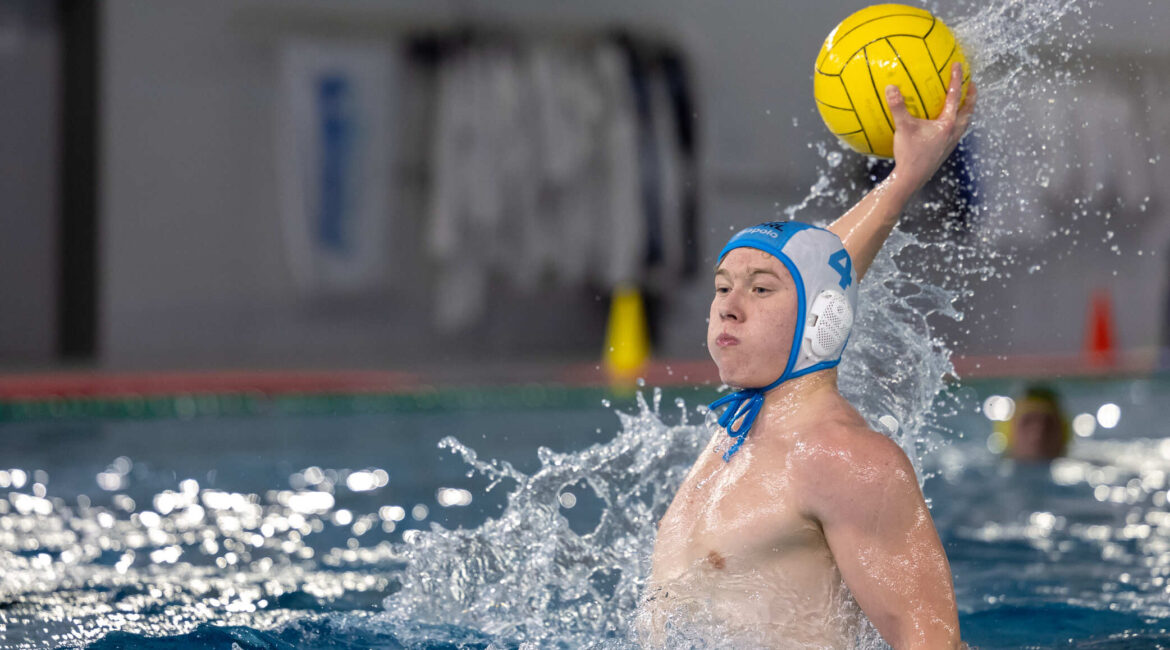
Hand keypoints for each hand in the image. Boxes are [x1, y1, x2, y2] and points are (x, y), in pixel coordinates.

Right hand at [886, 61, 976, 193]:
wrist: (911, 180)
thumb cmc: (909, 154)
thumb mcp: (903, 128)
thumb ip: (897, 107)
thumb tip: (890, 87)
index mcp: (947, 124)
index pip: (955, 96)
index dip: (957, 79)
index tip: (959, 65)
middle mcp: (953, 133)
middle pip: (968, 111)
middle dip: (971, 97)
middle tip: (973, 85)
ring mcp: (950, 144)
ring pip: (964, 123)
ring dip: (965, 112)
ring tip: (963, 105)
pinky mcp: (944, 152)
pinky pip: (955, 133)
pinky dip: (955, 124)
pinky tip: (943, 126)